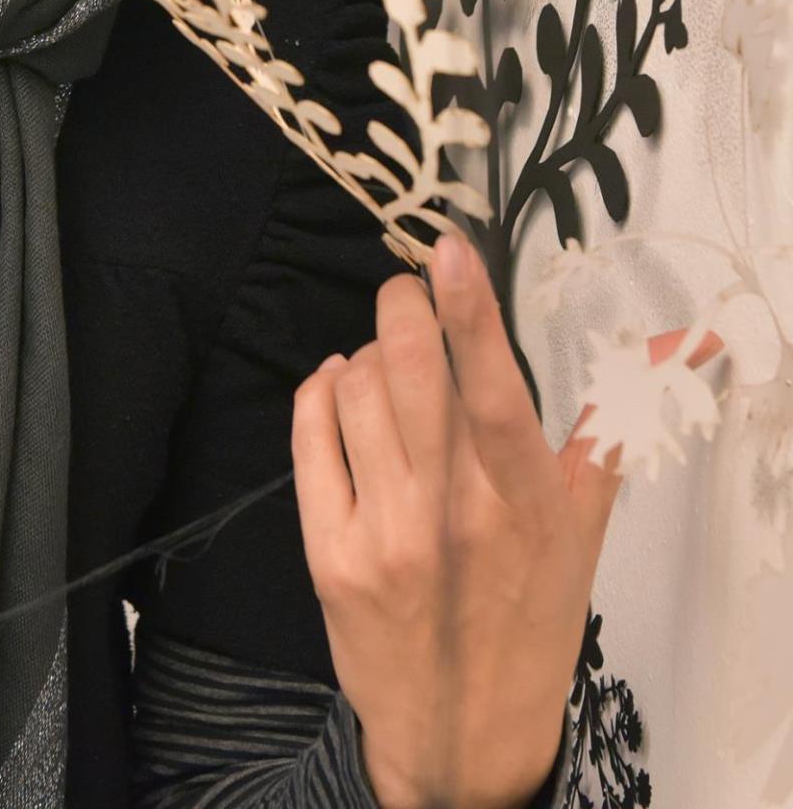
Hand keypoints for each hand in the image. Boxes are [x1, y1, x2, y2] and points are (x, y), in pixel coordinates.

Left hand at [289, 227, 693, 808]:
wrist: (460, 736)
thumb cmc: (529, 617)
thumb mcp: (583, 530)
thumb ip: (612, 428)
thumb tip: (676, 342)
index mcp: (526, 506)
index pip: (495, 392)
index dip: (470, 313)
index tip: (447, 249)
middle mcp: (453, 517)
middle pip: (410, 371)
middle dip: (401, 306)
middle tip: (408, 290)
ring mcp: (384, 536)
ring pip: (354, 390)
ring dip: (366, 356)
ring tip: (387, 370)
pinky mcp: (328, 553)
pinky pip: (308, 435)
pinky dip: (319, 391)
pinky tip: (338, 388)